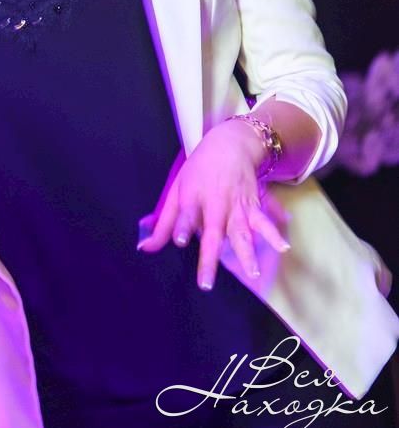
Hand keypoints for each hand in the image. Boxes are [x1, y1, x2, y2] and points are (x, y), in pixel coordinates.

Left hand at [137, 120, 289, 290]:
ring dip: (247, 253)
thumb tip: (145, 248)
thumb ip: (164, 222)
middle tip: (206, 284)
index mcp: (193, 197)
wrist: (230, 144)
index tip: (180, 241)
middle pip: (213, 232)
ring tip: (252, 273)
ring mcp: (236, 206)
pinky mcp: (253, 205)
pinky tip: (283, 247)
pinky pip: (264, 221)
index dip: (183, 227)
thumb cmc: (199, 169)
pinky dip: (274, 233)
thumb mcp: (177, 189)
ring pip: (241, 232)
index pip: (187, 213)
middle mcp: (216, 203)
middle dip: (210, 259)